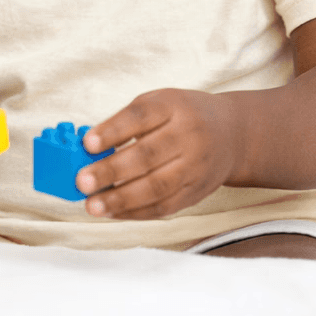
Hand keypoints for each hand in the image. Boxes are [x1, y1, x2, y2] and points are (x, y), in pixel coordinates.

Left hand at [75, 89, 240, 219]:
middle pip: (148, 155)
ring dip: (121, 199)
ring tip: (92, 205)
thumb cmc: (183, 114)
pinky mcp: (196, 192)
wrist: (233, 134)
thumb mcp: (159, 103)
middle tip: (81, 181)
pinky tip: (113, 212)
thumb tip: (88, 148)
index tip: (87, 143)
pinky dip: (136, 212)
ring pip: (156, 187)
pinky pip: (164, 207)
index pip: (141, 116)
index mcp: (174, 106)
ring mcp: (195, 167)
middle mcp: (188, 136)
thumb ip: (126, 122)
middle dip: (111, 171)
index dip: (113, 130)